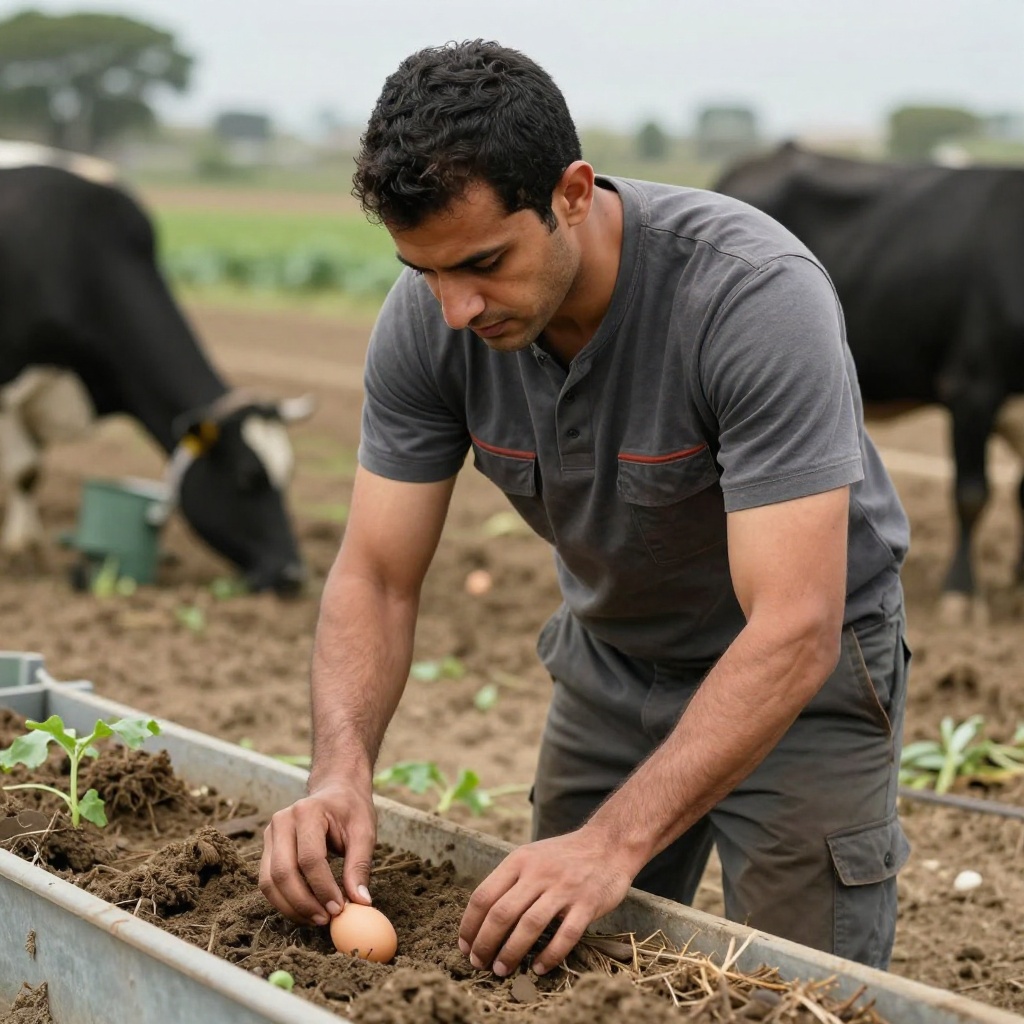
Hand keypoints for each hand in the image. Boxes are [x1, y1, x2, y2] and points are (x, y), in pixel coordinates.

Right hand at [259, 780, 376, 924]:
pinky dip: (284, 901)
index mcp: (307, 811)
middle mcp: (282, 821)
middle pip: (283, 872)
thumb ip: (360, 865)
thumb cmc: (351, 810)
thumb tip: (360, 902)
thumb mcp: (364, 832)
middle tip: (325, 920)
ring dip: (291, 907)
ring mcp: (270, 834)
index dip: (322, 888)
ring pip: (269, 881)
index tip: (339, 909)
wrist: (336, 791)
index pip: (309, 858)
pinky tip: (306, 910)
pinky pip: (268, 881)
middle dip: (303, 902)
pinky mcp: (267, 848)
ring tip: (316, 919)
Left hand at [458, 826, 637, 976]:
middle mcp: (538, 873)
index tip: (465, 946)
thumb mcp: (531, 856)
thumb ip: (509, 880)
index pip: (484, 895)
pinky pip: (565, 936)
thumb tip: (480, 917)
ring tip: (502, 969)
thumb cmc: (563, 856)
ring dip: (511, 953)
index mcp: (519, 860)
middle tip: (480, 963)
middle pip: (502, 914)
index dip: (470, 925)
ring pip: (529, 926)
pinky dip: (549, 955)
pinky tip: (538, 968)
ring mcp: (564, 888)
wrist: (608, 844)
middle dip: (485, 944)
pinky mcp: (587, 904)